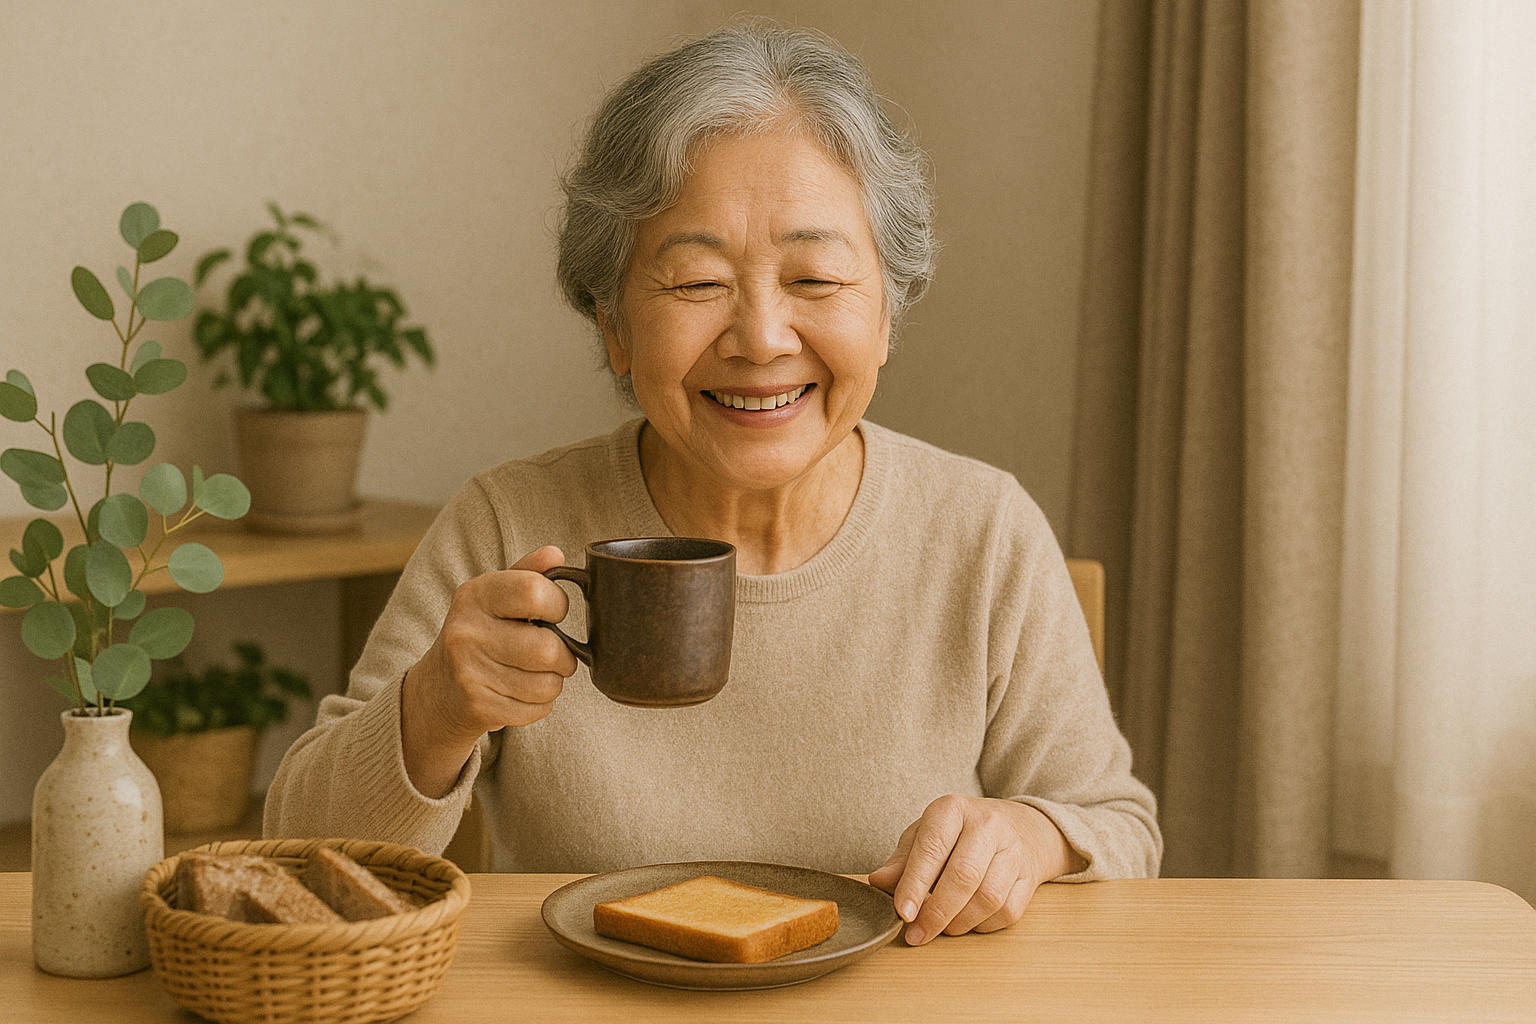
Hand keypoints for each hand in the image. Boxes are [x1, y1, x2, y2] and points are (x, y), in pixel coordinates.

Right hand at [401, 546, 579, 797]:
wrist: (436, 690)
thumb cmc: (479, 634)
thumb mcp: (495, 597)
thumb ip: (527, 574)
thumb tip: (555, 553)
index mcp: (474, 595)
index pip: (535, 591)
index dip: (558, 604)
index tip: (554, 612)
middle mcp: (466, 632)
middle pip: (548, 648)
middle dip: (565, 656)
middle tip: (555, 654)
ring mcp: (469, 672)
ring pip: (548, 684)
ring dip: (553, 682)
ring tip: (535, 674)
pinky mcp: (478, 707)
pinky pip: (538, 708)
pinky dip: (540, 704)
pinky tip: (521, 694)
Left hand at [867, 795, 1085, 944]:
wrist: (1022, 827)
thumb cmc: (961, 832)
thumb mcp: (926, 833)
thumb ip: (902, 859)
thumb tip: (877, 882)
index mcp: (953, 809)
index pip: (932, 848)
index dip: (915, 884)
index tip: (903, 913)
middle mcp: (987, 824)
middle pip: (964, 877)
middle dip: (937, 913)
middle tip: (917, 934)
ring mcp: (1013, 850)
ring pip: (988, 898)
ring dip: (960, 922)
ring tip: (941, 928)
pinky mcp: (1029, 876)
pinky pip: (1007, 911)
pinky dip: (983, 925)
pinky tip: (967, 923)